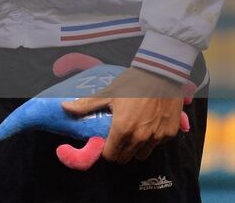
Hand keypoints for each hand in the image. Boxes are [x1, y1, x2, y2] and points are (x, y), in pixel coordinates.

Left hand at [61, 67, 185, 162]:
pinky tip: (147, 127)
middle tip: (116, 139)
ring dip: (135, 149)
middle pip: (125, 158)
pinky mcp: (170, 135)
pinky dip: (151, 141)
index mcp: (122, 130)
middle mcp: (140, 138)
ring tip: (131, 134)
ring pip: (142, 155)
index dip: (106, 150)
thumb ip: (86, 105)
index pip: (111, 156)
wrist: (161, 75)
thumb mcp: (108, 94)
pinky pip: (157, 145)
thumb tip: (64, 107)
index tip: (105, 142)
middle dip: (119, 152)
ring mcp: (157, 138)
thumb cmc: (132, 84)